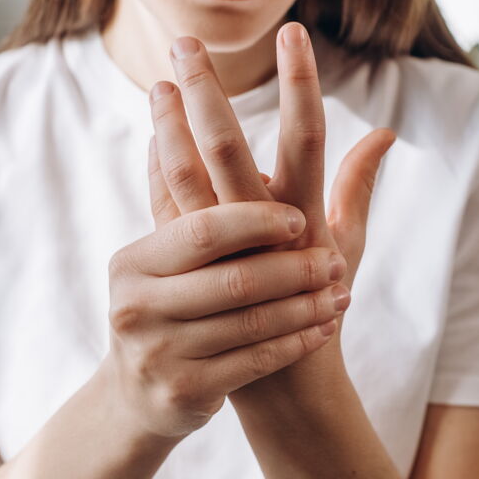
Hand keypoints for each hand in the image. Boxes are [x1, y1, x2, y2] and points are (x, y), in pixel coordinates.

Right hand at [103, 201, 348, 438]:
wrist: (141, 394)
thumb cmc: (168, 305)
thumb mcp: (169, 252)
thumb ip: (180, 180)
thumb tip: (167, 84)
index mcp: (138, 260)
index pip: (202, 230)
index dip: (253, 221)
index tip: (297, 217)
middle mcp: (139, 304)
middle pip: (234, 278)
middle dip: (291, 267)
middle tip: (333, 260)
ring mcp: (159, 352)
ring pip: (253, 322)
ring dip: (305, 306)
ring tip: (341, 292)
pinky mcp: (184, 391)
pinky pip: (256, 361)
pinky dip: (295, 342)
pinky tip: (324, 329)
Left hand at [147, 22, 395, 336]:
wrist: (282, 381)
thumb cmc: (321, 305)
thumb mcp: (348, 243)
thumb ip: (359, 183)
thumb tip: (385, 131)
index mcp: (307, 216)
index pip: (307, 136)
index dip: (301, 84)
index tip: (294, 34)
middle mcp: (262, 229)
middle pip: (228, 147)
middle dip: (205, 91)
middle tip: (186, 42)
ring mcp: (221, 250)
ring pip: (186, 176)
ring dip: (168, 125)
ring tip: (157, 79)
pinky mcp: (191, 269)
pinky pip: (168, 209)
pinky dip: (159, 170)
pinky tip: (153, 134)